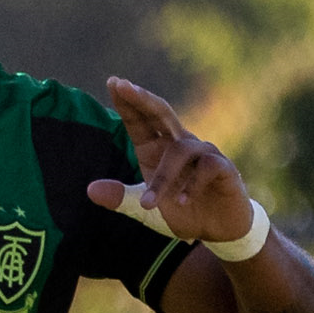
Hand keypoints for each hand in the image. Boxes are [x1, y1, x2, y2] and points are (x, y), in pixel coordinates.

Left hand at [88, 76, 256, 246]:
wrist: (217, 230)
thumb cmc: (181, 209)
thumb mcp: (144, 209)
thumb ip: (120, 198)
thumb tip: (90, 190)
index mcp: (156, 148)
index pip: (140, 119)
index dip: (128, 101)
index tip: (113, 82)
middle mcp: (179, 143)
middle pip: (161, 113)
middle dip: (142, 99)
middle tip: (124, 86)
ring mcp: (203, 153)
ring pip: (179, 151)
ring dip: (162, 178)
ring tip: (149, 204)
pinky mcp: (224, 168)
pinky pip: (207, 166)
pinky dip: (191, 184)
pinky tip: (181, 201)